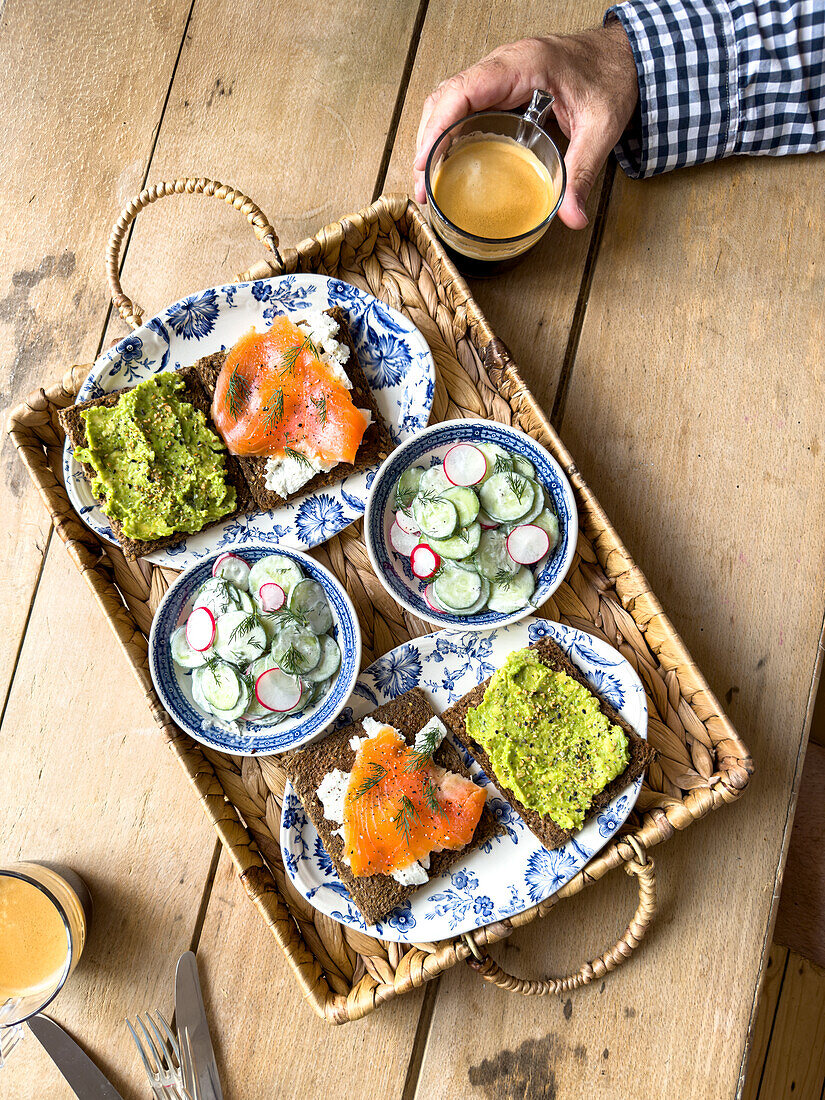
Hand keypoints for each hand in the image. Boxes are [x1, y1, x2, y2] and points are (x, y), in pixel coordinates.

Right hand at [413, 22, 637, 228]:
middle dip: (427, 140)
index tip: (423, 162)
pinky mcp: (504, 86)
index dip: (437, 126)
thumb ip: (583, 173)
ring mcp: (501, 74)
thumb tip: (572, 217)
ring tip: (428, 178)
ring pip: (450, 100)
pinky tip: (448, 160)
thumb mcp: (601, 129)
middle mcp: (505, 65)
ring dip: (433, 137)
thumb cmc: (612, 77)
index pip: (463, 90)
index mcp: (523, 64)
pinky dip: (450, 132)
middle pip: (446, 97)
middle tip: (423, 185)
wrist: (626, 56)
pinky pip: (465, 104)